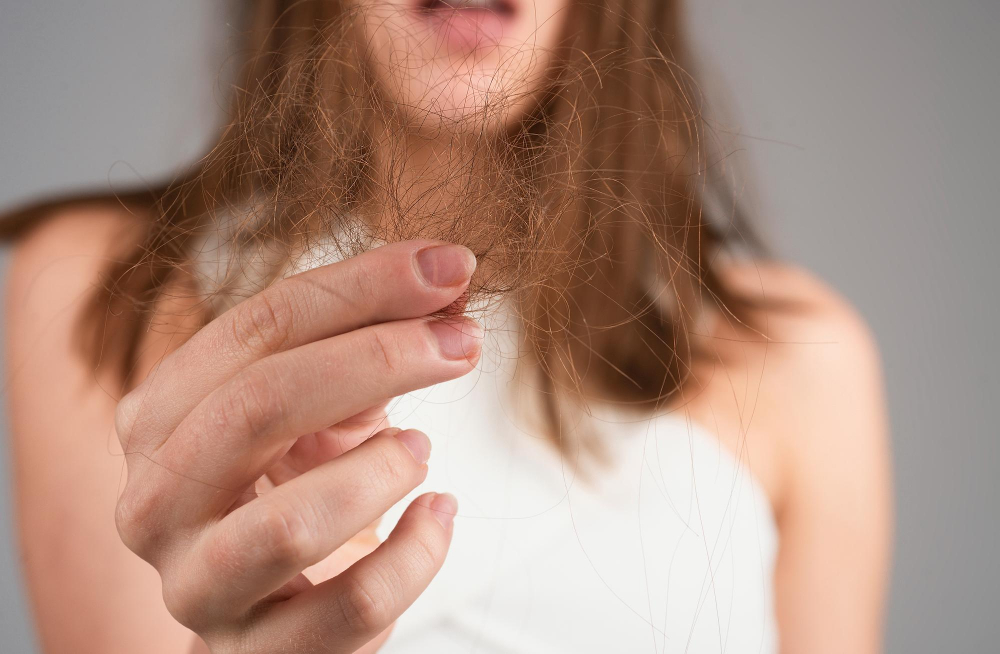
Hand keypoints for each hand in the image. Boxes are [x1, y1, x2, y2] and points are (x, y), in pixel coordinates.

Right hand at [113, 241, 479, 652]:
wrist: (276, 614)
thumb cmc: (296, 489)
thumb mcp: (317, 409)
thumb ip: (365, 341)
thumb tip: (449, 277)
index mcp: (158, 420)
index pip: (256, 328)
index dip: (362, 286)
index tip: (451, 266)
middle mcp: (155, 504)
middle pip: (257, 406)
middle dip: (377, 358)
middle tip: (461, 341)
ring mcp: (200, 588)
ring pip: (289, 524)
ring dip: (380, 470)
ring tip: (423, 446)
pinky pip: (352, 605)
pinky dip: (417, 551)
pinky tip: (439, 514)